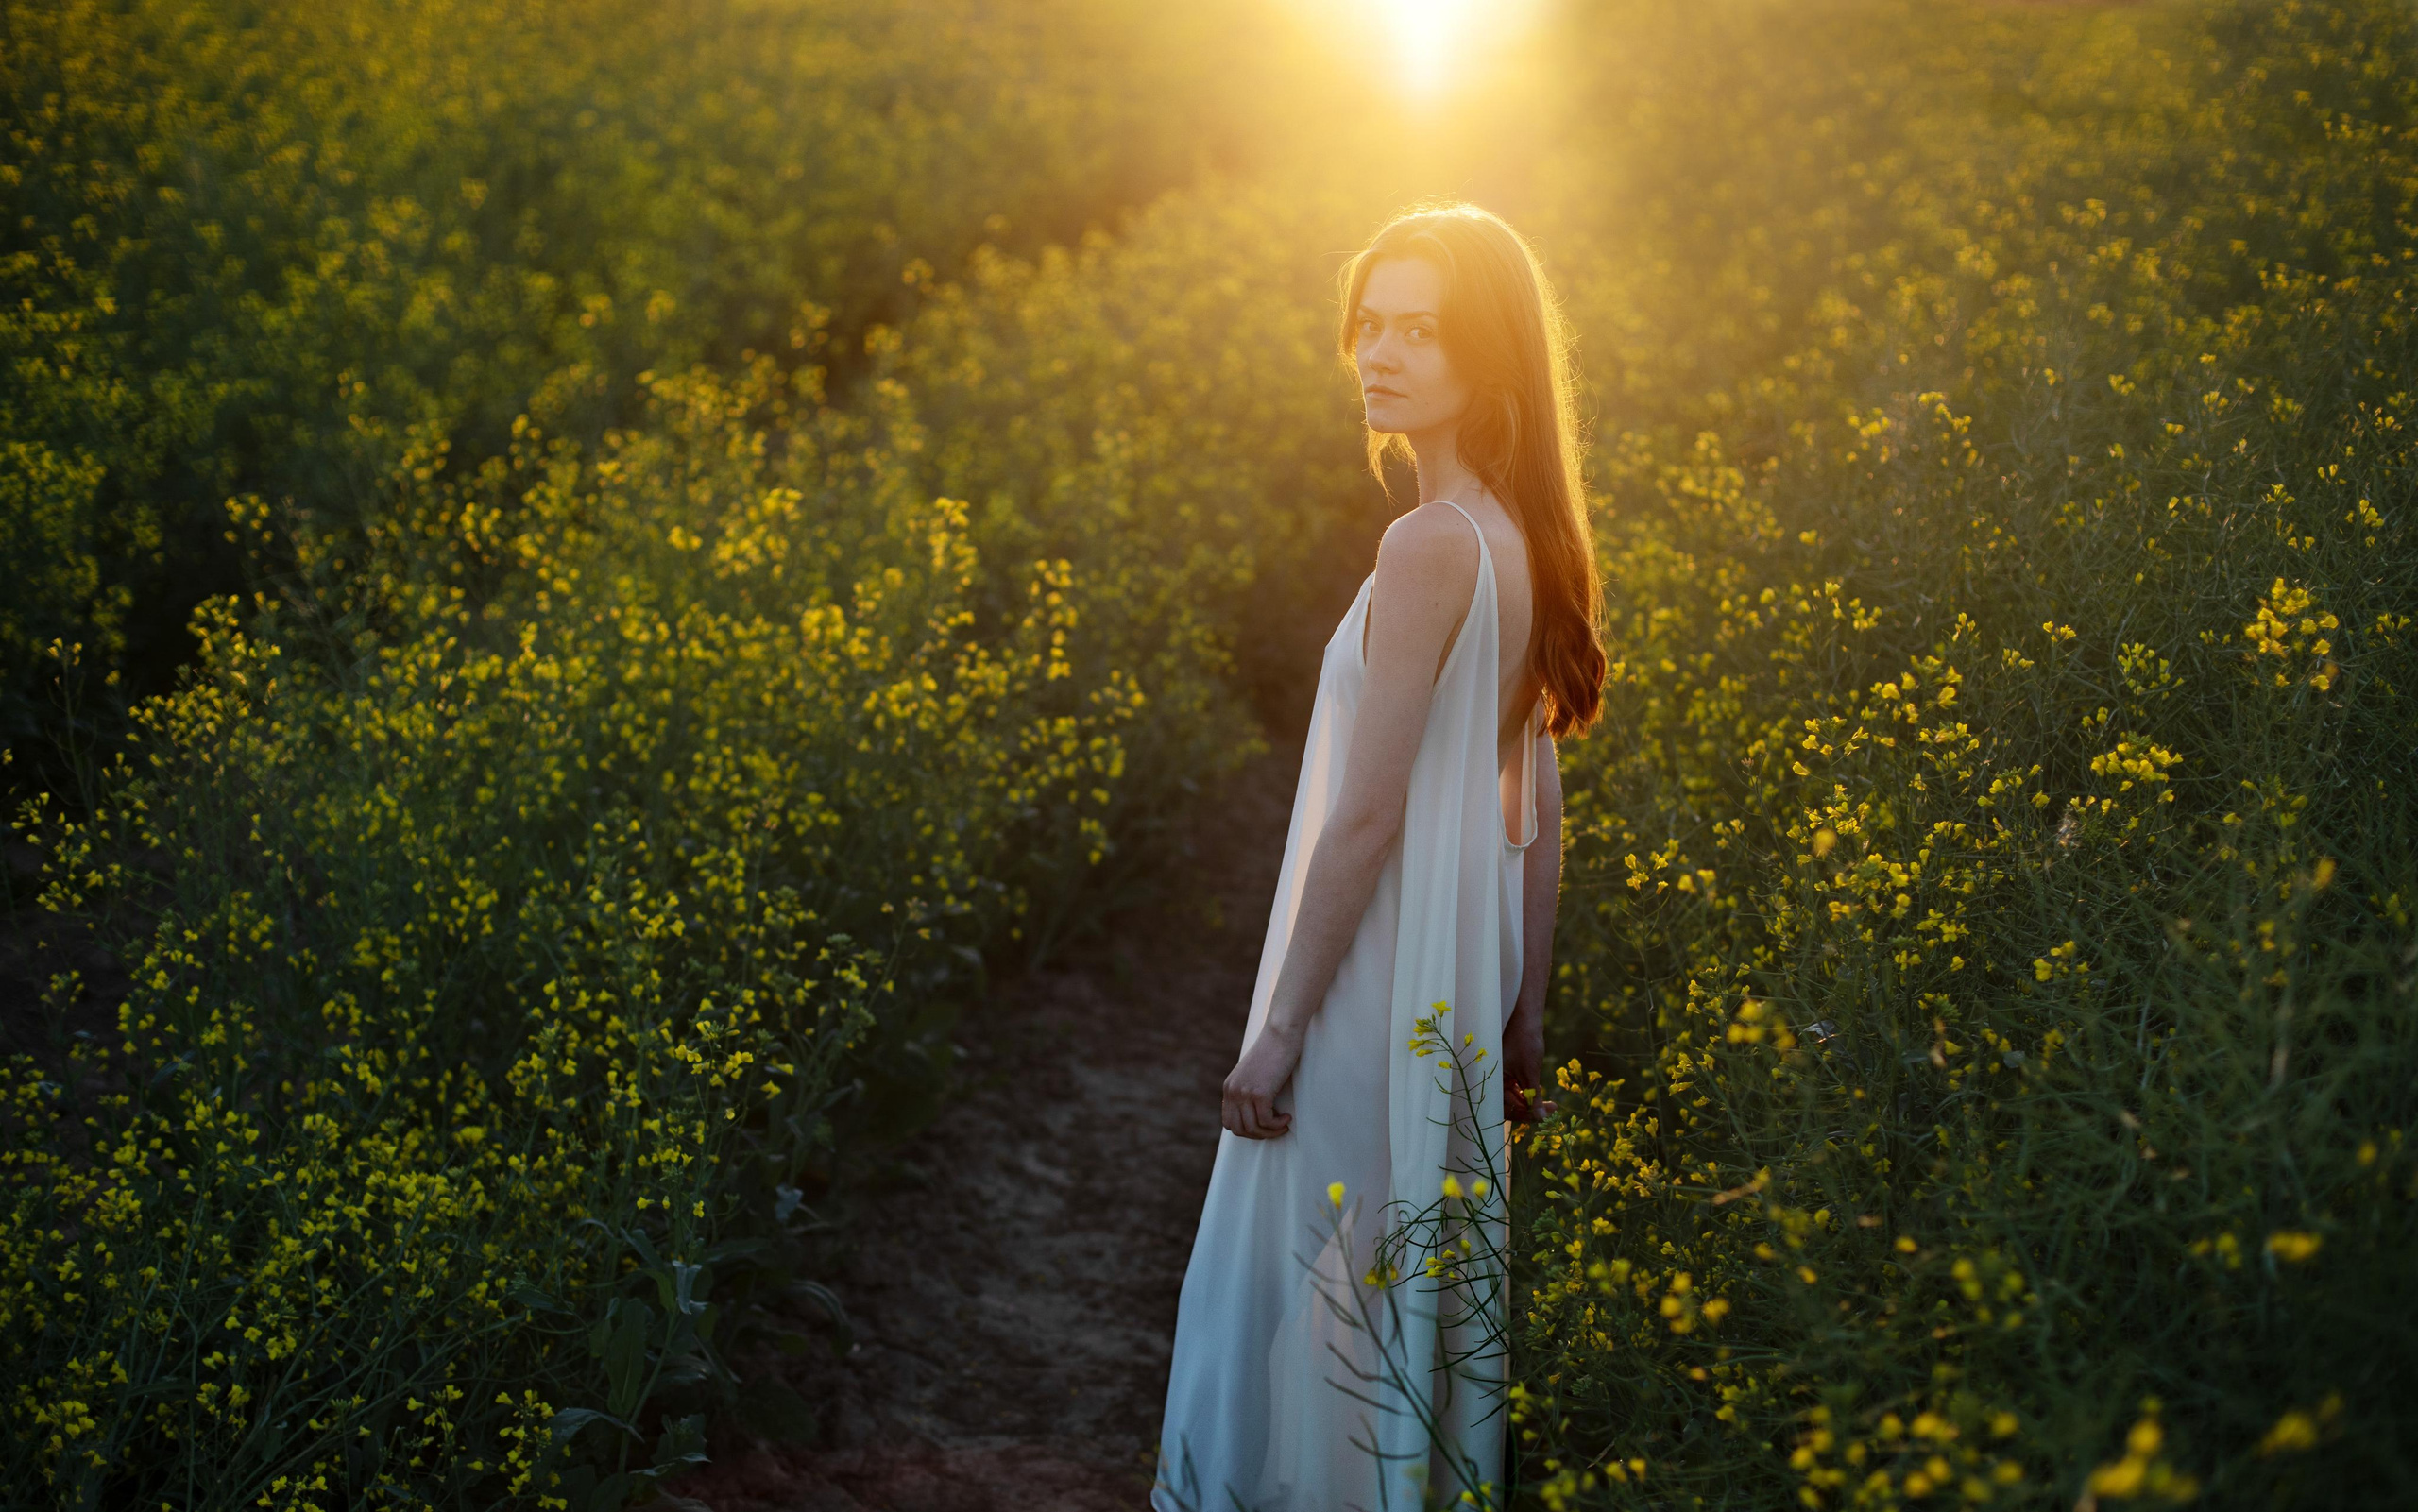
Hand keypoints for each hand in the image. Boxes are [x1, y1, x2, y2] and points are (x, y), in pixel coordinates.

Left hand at [1222, 1019, 1304, 1138]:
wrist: (1280, 1034)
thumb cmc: (1273, 1052)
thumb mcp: (1253, 1074)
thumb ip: (1249, 1090)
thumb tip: (1256, 1113)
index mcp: (1229, 1087)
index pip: (1229, 1122)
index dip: (1247, 1130)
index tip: (1263, 1125)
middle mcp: (1233, 1091)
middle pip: (1239, 1129)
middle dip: (1258, 1135)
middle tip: (1274, 1128)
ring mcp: (1245, 1092)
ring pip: (1253, 1129)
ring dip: (1270, 1132)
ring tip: (1283, 1125)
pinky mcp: (1260, 1093)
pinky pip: (1266, 1121)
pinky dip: (1278, 1125)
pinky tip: (1287, 1118)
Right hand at [1503, 1002, 1552, 1123]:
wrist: (1526, 1020)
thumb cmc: (1525, 1044)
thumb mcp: (1530, 1074)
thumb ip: (1533, 1097)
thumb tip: (1541, 1117)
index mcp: (1493, 1081)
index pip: (1507, 1108)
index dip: (1526, 1114)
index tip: (1544, 1115)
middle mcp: (1493, 1080)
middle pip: (1510, 1106)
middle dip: (1530, 1109)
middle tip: (1550, 1110)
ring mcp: (1500, 1077)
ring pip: (1514, 1098)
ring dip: (1531, 1101)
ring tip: (1548, 1103)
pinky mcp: (1507, 1072)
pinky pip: (1515, 1089)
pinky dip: (1527, 1092)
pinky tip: (1539, 1091)